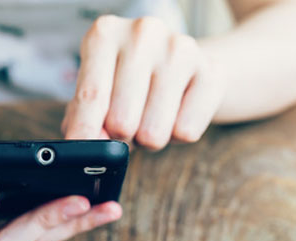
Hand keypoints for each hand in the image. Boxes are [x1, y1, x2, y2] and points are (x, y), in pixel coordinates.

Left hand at [62, 15, 225, 149]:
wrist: (182, 63)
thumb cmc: (127, 81)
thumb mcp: (98, 91)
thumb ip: (85, 117)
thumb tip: (89, 145)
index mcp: (105, 34)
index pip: (91, 95)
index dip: (85, 130)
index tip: (83, 152)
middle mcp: (142, 33)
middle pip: (122, 119)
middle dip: (120, 136)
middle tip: (124, 125)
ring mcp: (180, 49)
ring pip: (154, 132)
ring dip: (147, 139)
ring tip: (148, 117)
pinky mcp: (212, 71)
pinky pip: (186, 132)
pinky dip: (176, 136)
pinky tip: (174, 113)